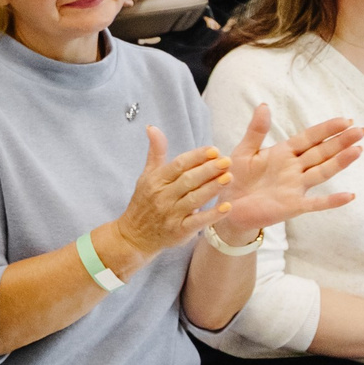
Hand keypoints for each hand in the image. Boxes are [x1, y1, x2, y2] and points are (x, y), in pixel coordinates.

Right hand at [108, 125, 231, 262]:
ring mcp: (170, 214)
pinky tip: (227, 207)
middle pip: (188, 180)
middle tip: (227, 161)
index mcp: (155, 180)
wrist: (134, 236)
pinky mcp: (178, 231)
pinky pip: (197, 221)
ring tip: (229, 177)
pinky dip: (212, 215)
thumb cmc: (144, 203)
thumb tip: (153, 128)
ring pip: (194, 199)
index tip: (214, 150)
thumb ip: (155, 152)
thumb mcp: (146, 176)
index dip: (196, 157)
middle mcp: (162, 196)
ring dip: (212, 188)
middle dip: (208, 170)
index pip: (178, 165)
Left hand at [212, 106, 361, 234]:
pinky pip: (316, 203)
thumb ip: (256, 130)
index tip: (345, 120)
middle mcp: (294, 169)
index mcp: (284, 153)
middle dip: (341, 142)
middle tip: (361, 130)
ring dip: (340, 162)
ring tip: (358, 150)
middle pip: (322, 152)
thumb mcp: (244, 151)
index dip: (326, 129)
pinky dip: (331, 201)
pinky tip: (349, 196)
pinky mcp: (293, 206)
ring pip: (322, 172)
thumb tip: (264, 105)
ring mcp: (296, 187)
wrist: (228, 207)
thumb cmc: (236, 178)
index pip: (310, 138)